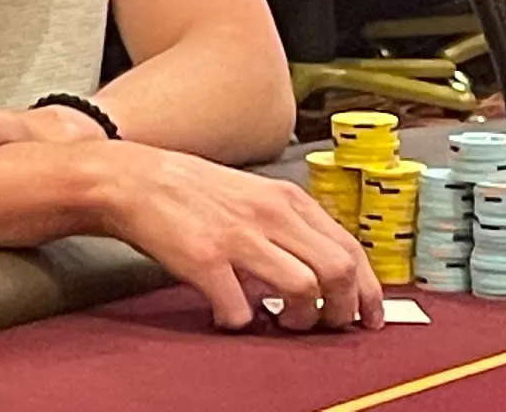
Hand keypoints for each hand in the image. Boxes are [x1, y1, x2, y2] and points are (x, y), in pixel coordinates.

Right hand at [87, 142, 383, 333]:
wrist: (135, 179)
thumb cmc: (192, 190)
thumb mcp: (254, 193)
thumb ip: (289, 222)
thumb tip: (326, 266)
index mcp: (287, 199)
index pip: (351, 248)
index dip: (369, 290)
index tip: (370, 316)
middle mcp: (271, 214)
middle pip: (339, 271)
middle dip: (342, 310)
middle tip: (327, 325)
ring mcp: (239, 237)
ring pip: (304, 291)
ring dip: (300, 321)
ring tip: (281, 324)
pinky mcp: (205, 261)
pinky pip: (242, 311)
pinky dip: (242, 324)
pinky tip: (231, 316)